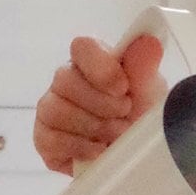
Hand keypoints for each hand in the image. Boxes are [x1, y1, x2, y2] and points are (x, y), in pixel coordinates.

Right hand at [33, 33, 166, 173]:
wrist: (138, 153)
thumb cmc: (141, 115)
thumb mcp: (150, 93)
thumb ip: (145, 68)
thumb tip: (149, 41)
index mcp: (92, 61)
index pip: (81, 47)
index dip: (100, 67)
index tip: (122, 87)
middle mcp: (66, 81)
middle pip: (64, 80)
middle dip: (102, 104)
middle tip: (125, 115)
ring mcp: (51, 109)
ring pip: (56, 110)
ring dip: (93, 127)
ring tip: (118, 135)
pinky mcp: (45, 139)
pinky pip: (50, 140)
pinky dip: (80, 148)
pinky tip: (100, 150)